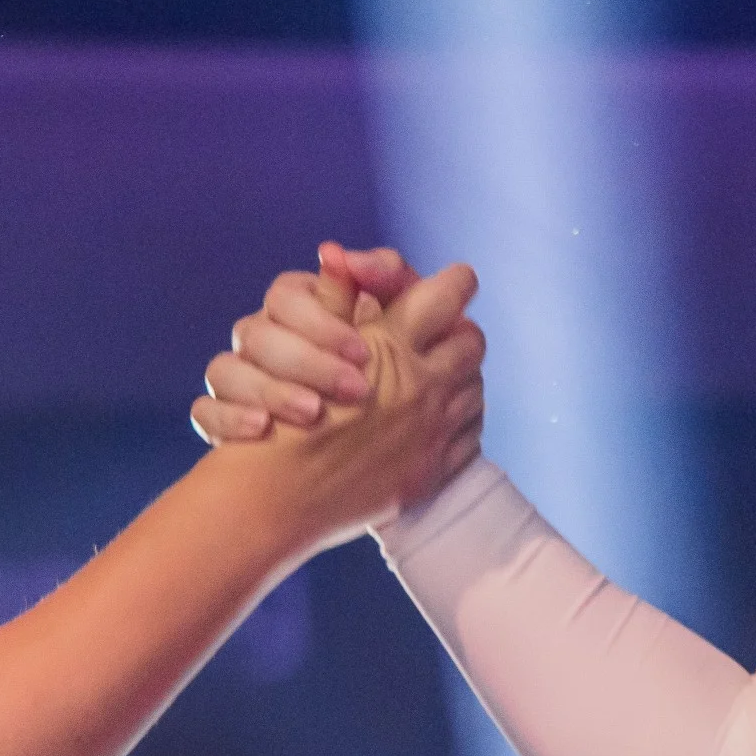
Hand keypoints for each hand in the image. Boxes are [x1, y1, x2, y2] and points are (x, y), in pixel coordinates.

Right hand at [192, 243, 444, 443]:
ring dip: (269, 390)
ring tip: (313, 413)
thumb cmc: (397, 361)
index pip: (284, 295)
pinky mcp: (225, 416)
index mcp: (297, 304)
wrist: (388, 431)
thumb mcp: (404, 316)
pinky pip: (204, 411)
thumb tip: (336, 254)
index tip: (363, 353)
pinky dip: (227, 418)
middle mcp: (261, 336)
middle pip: (255, 334)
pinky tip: (263, 429)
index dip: (320, 322)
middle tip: (355, 390)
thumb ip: (383, 274)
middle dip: (305, 362)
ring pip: (223, 370)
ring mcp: (239, 375)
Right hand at [218, 258, 485, 541]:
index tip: (454, 283)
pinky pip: (470, 434)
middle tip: (445, 330)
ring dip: (459, 376)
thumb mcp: (305, 344)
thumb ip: (334, 297)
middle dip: (458, 330)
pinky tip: (435, 418)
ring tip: (436, 376)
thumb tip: (340, 255)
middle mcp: (425, 385)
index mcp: (395, 346)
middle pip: (471, 340)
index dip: (453, 283)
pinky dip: (458, 421)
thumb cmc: (282, 417)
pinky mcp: (434, 470)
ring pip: (475, 388)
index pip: (449, 295)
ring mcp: (435, 432)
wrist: (280, 499)